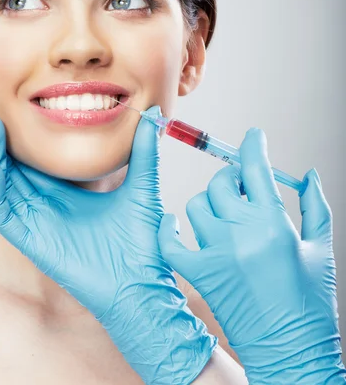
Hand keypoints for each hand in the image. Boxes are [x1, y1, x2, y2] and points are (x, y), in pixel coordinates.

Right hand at [0, 95, 215, 384]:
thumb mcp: (143, 185)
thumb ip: (143, 150)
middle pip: (9, 162)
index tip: (13, 99)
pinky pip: (2, 208)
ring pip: (0, 180)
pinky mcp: (29, 239)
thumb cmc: (141, 242)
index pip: (33, 153)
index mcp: (66, 188)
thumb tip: (151, 113)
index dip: (19, 128)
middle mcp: (44, 201)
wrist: (142, 284)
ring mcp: (34, 220)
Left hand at [158, 127, 345, 383]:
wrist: (290, 352)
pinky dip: (169, 229)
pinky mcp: (199, 274)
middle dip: (233, 179)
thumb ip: (315, 206)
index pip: (256, 169)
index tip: (252, 138)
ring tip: (224, 213)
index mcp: (275, 224)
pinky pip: (171, 241)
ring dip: (210, 202)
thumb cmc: (311, 303)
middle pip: (223, 183)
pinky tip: (174, 223)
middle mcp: (242, 233)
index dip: (253, 146)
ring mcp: (217, 253)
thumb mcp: (321, 249)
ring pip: (197, 205)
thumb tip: (306, 174)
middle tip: (243, 187)